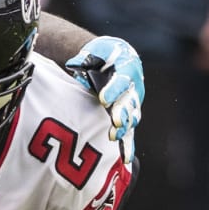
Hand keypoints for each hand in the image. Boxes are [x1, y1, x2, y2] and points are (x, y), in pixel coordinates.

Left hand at [64, 36, 141, 163]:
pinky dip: (127, 145)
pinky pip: (128, 131)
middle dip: (121, 112)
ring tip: (114, 136)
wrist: (115, 59)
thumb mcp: (96, 51)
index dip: (113, 90)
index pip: (122, 81)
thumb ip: (87, 58)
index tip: (103, 98)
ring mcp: (132, 104)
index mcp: (128, 70)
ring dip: (123, 128)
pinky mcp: (127, 116)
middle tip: (114, 121)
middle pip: (128, 102)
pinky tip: (125, 158)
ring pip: (130, 118)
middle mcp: (133, 89)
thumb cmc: (103, 54)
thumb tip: (74, 63)